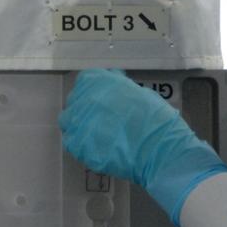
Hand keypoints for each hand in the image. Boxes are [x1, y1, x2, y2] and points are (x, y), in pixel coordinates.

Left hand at [59, 68, 226, 223]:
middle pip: (75, 100)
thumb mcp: (140, 92)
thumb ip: (120, 85)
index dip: (94, 92)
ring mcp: (78, 122)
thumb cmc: (155, 118)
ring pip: (68, 121)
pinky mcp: (77, 145)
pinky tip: (96, 147)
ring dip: (79, 125)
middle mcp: (83, 98)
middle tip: (102, 119)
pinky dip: (80, 144)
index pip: (86, 81)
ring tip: (96, 135)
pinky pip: (71, 142)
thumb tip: (114, 77)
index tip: (103, 101)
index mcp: (98, 81)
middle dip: (86, 108)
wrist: (158, 149)